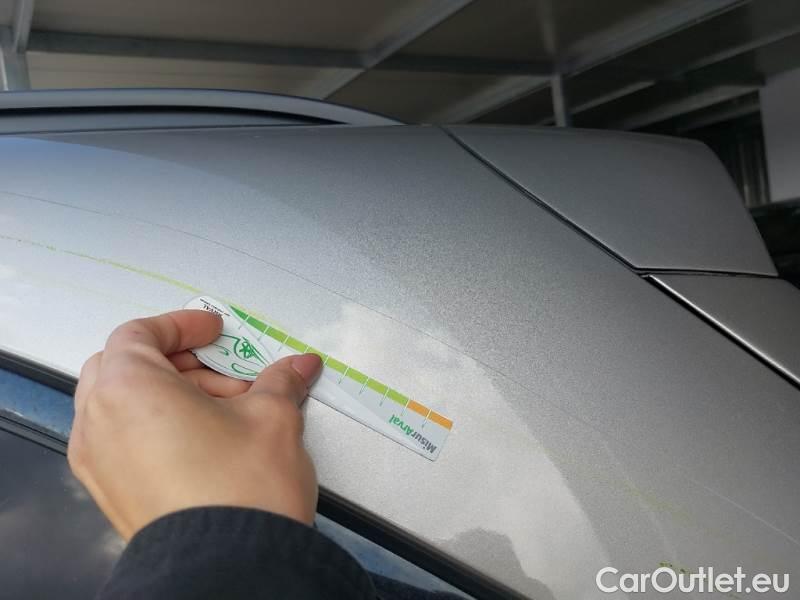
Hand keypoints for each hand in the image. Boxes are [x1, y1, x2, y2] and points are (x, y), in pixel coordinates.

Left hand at [68, 309, 322, 539]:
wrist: (233, 567)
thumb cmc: (238, 496)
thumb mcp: (272, 418)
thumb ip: (280, 381)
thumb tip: (295, 368)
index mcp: (127, 389)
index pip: (140, 334)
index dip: (183, 325)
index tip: (212, 331)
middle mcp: (99, 424)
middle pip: (126, 367)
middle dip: (180, 363)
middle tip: (224, 372)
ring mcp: (100, 464)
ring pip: (124, 406)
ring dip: (171, 396)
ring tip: (227, 412)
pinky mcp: (113, 494)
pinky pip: (125, 441)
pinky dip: (158, 428)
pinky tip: (209, 442)